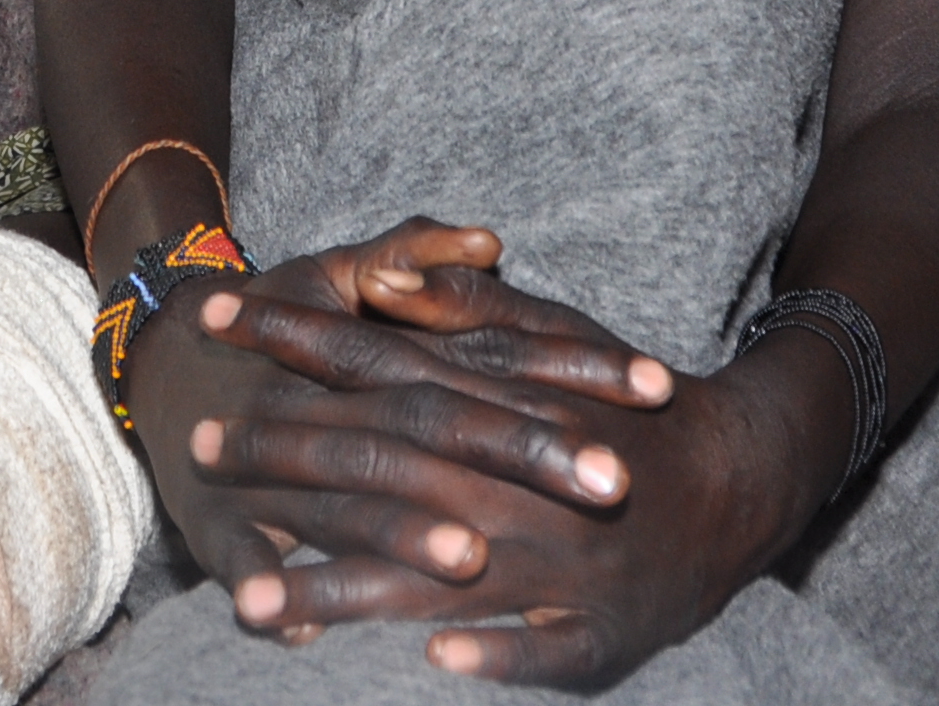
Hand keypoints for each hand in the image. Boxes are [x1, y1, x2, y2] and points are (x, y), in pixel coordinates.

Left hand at [149, 221, 836, 683]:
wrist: (743, 479)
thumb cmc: (626, 406)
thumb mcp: (550, 337)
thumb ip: (460, 307)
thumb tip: (373, 279)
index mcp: (503, 402)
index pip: (379, 359)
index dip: (292, 334)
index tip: (212, 315)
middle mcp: (520, 480)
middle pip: (387, 463)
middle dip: (287, 456)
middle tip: (196, 444)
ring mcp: (560, 564)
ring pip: (440, 579)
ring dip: (345, 591)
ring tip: (254, 600)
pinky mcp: (598, 634)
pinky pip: (539, 649)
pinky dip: (491, 651)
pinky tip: (426, 660)